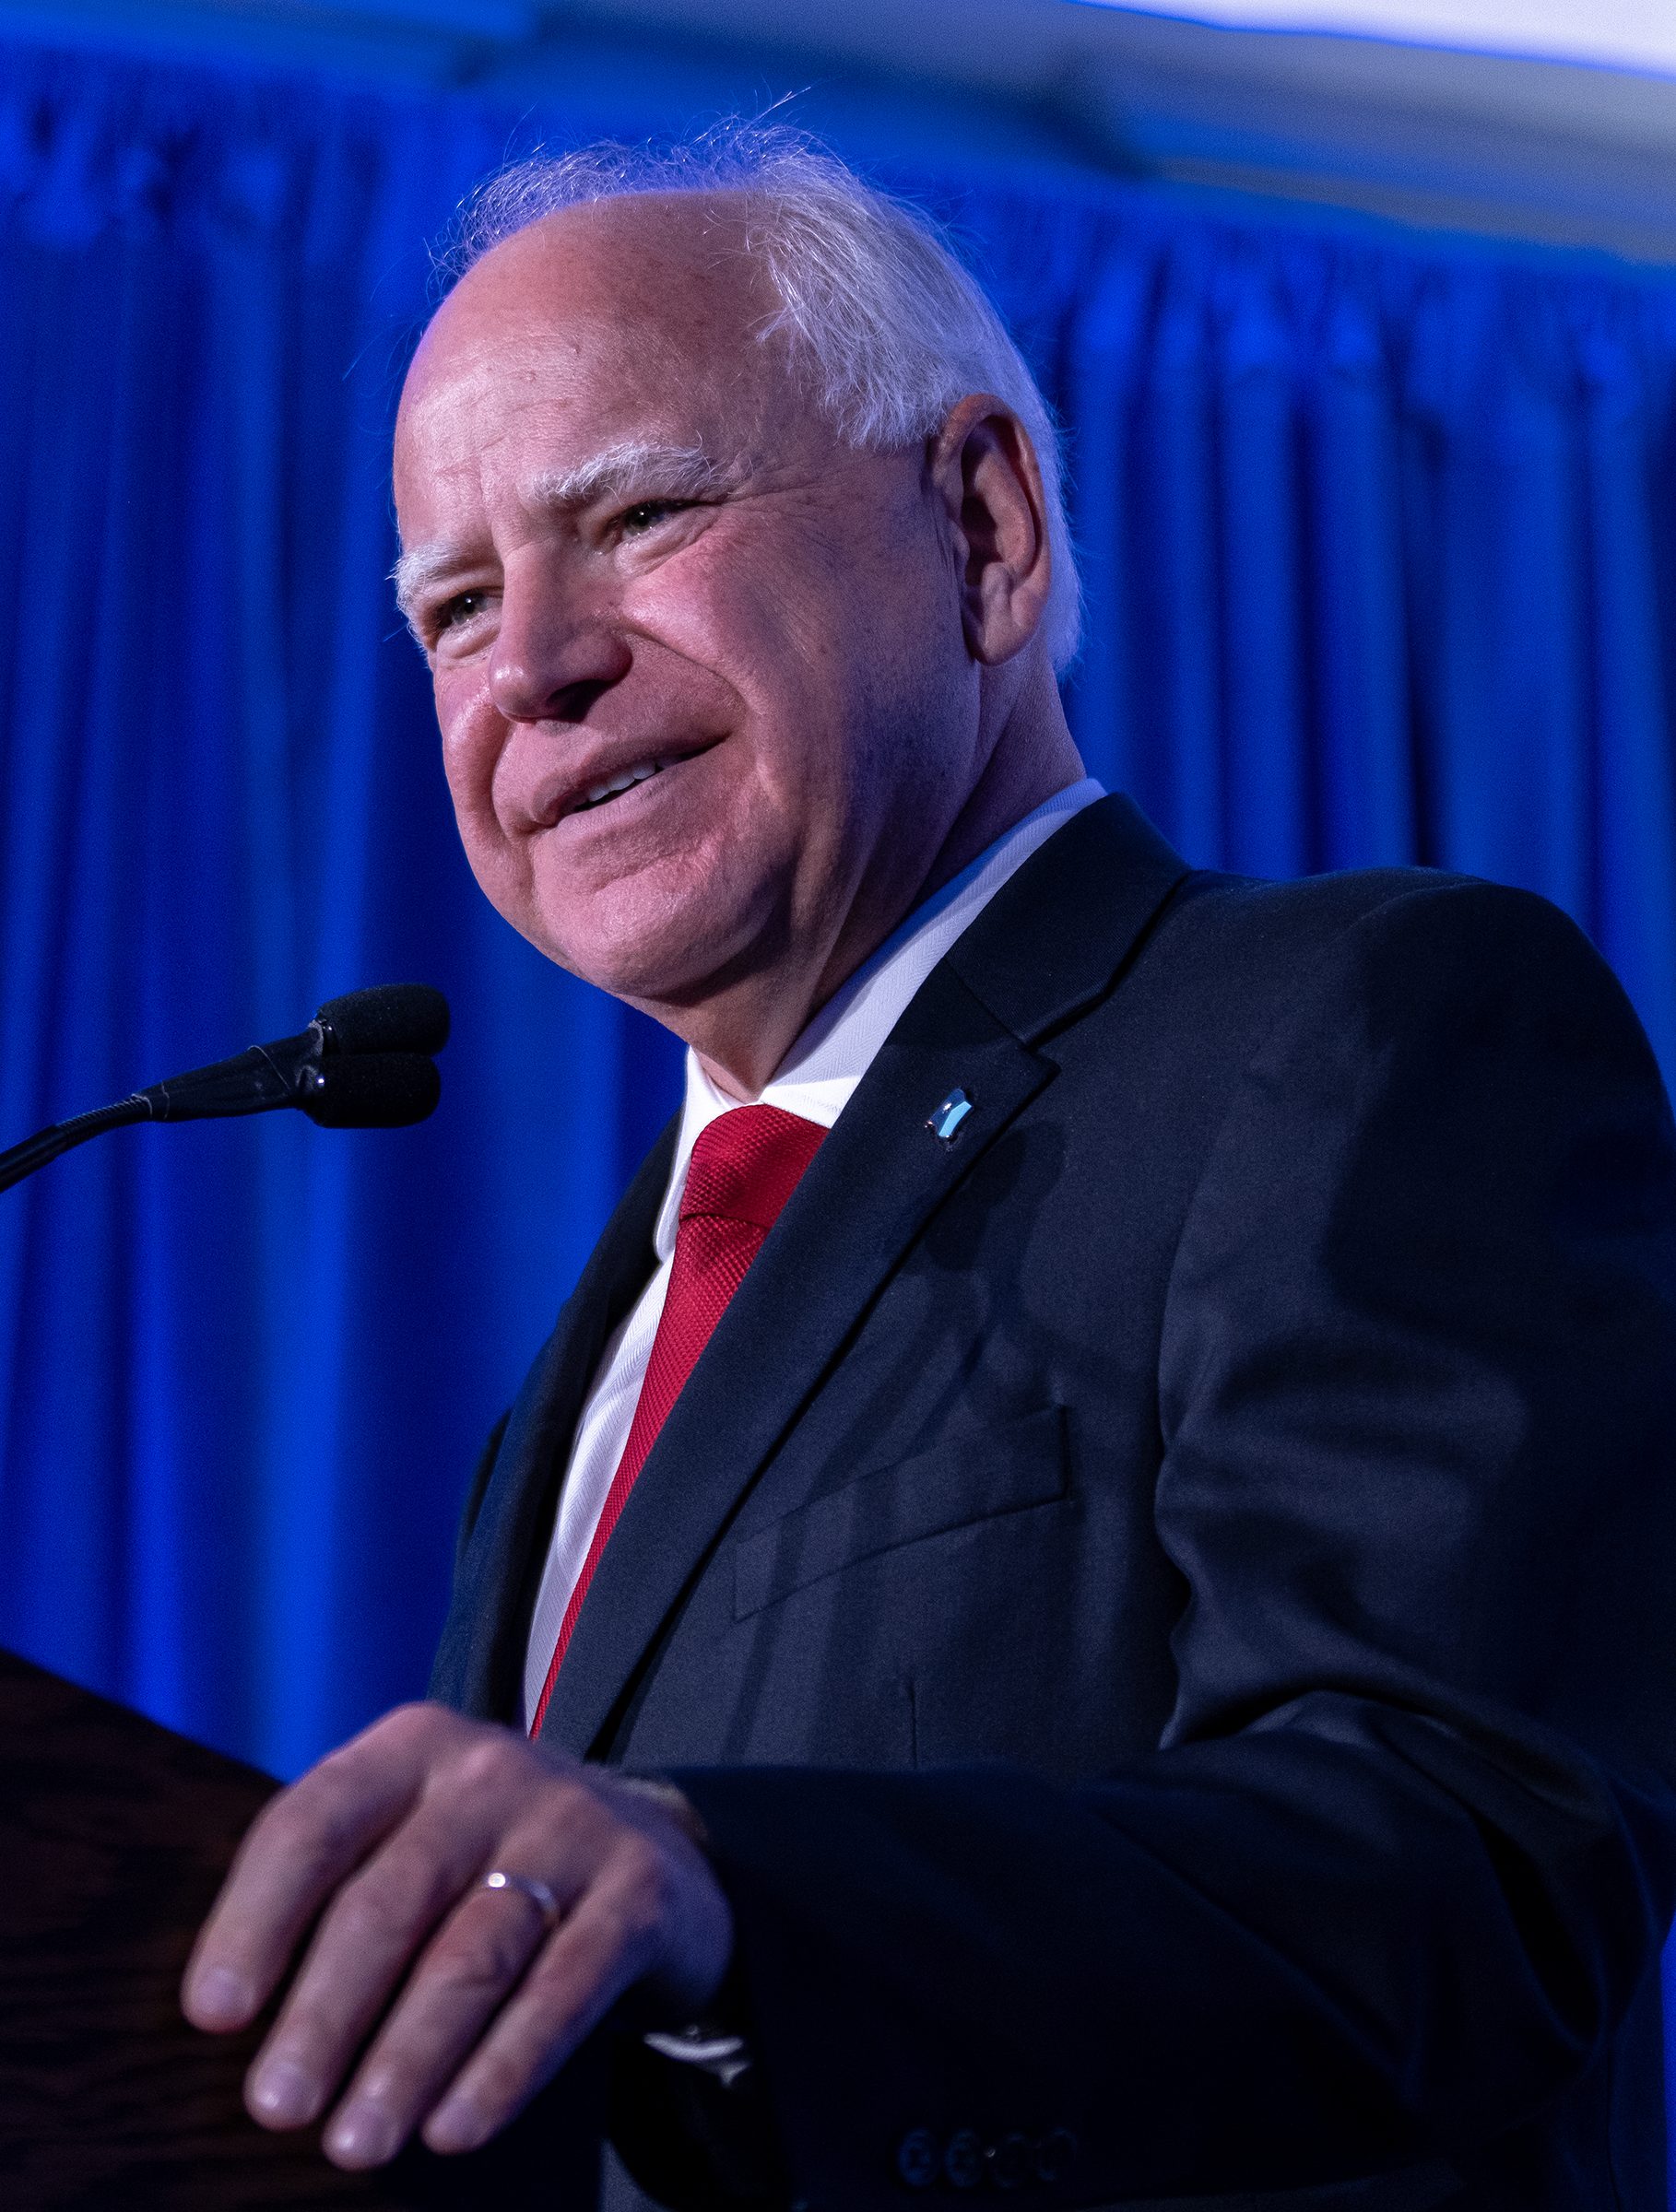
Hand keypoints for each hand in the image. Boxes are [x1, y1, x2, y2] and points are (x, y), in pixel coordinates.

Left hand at [180, 1703, 732, 2167]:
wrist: (653, 1844)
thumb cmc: (484, 1860)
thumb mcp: (414, 1833)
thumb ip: (337, 1888)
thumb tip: (228, 2017)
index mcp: (411, 1748)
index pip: (314, 1823)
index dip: (256, 1918)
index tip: (214, 2015)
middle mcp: (491, 1772)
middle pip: (390, 1899)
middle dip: (326, 2012)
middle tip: (276, 2106)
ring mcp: (572, 1824)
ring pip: (473, 1954)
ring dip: (406, 2058)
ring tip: (354, 2142)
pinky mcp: (638, 1890)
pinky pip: (562, 1990)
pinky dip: (504, 2067)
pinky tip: (455, 2128)